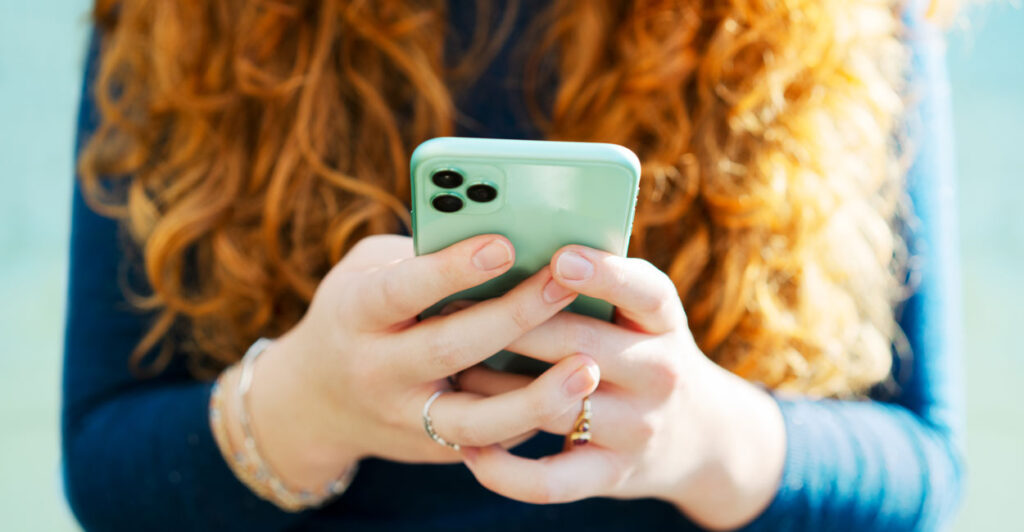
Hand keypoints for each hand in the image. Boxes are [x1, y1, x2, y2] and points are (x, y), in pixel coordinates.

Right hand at [215, 235, 600, 493]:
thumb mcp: (367, 271)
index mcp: (355, 314)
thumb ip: (421, 255)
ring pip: (474, 421)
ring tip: (587, 368)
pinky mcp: (436, 450)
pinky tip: (575, 394)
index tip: (504, 244)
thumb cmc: (358, 313)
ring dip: (535, 398)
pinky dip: (535, 418)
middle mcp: (376, 371)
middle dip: (512, 317)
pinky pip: (492, 441)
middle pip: (448, 349)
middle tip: (563, 283)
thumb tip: (506, 236)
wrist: (317, 402)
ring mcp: (406, 419)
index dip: (451, 269)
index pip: (402, 290)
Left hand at [456, 245, 785, 529]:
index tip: (559, 257)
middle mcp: (658, 373)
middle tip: (451, 304)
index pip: (644, 292)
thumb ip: (595, 286)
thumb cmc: (641, 351)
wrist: (697, 434)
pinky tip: (470, 450)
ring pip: (554, 405)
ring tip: (449, 372)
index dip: (604, 275)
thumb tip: (509, 251)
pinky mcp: (612, 475)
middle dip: (512, 325)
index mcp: (663, 321)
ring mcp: (637, 427)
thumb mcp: (640, 314)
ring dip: (492, 389)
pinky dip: (505, 471)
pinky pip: (551, 481)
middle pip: (578, 344)